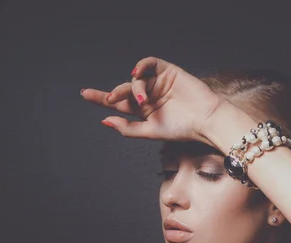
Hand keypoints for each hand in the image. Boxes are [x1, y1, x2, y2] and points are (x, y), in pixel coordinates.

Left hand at [80, 56, 224, 145]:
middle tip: (109, 98)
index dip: (101, 98)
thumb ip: (128, 128)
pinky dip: (141, 65)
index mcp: (143, 111)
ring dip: (133, 88)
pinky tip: (136, 72)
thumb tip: (105, 121)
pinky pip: (150, 63)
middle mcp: (148, 96)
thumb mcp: (150, 131)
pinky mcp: (168, 71)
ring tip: (142, 101)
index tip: (85, 94)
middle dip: (113, 93)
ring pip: (136, 79)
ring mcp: (157, 83)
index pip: (118, 103)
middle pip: (123, 90)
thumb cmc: (181, 129)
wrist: (205, 120)